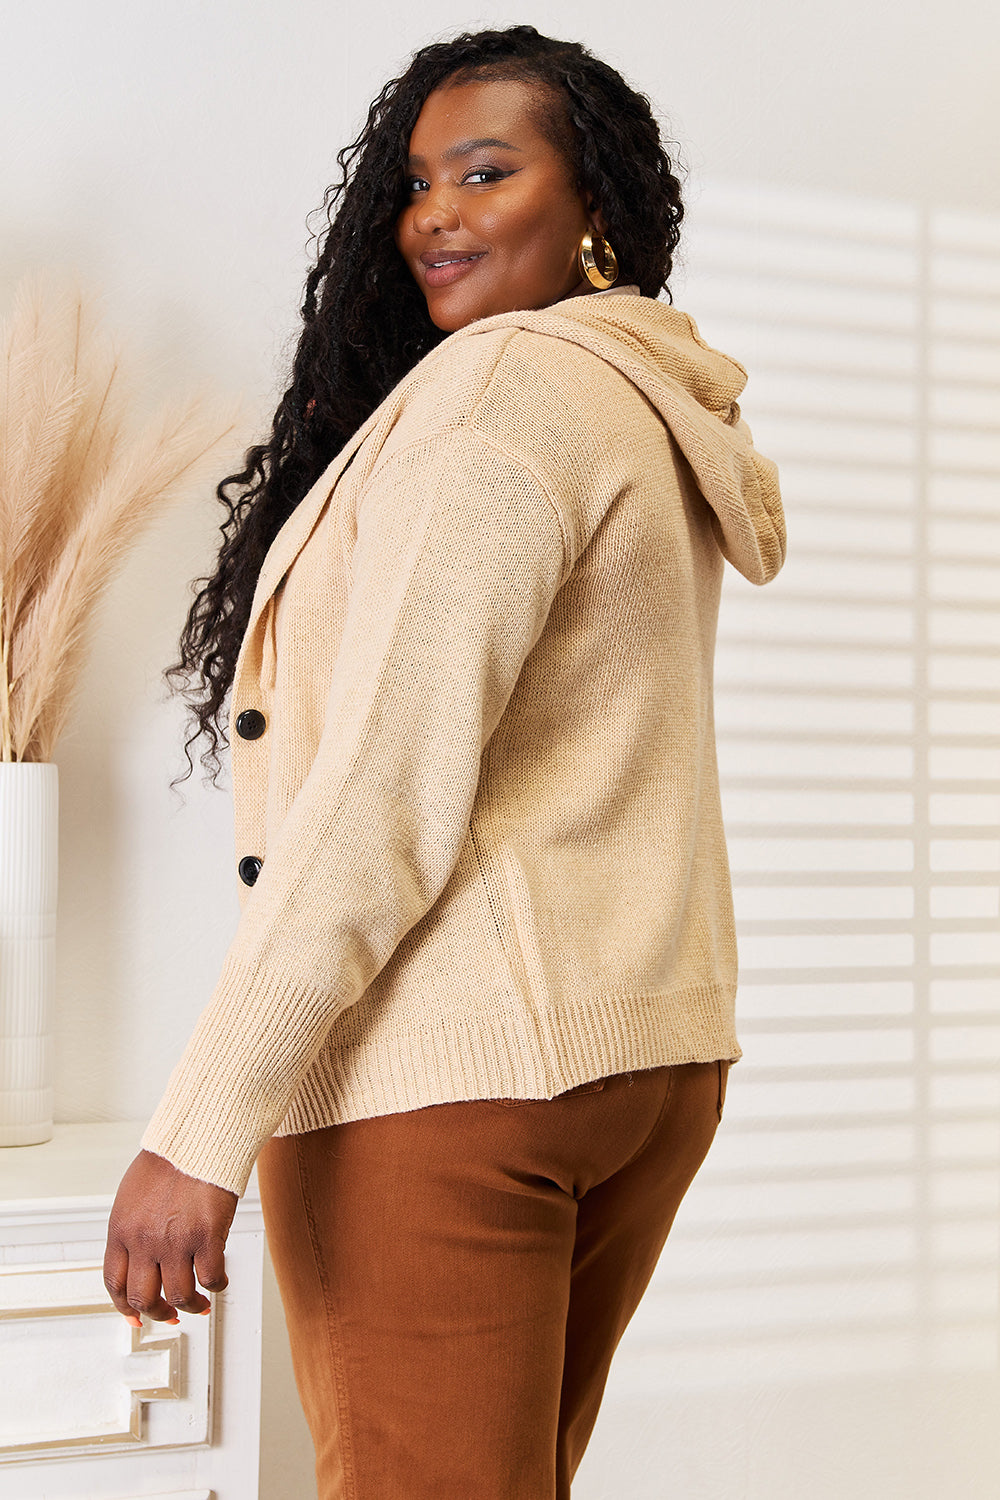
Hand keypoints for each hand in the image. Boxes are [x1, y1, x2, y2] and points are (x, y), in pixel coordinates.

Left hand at [103, 1150, 237, 1323]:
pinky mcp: (207, 1236)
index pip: (114, 1283)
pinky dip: (216, 1285)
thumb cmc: (170, 1159)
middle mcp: (144, 1240)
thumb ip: (132, 1230)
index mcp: (121, 1229)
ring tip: (200, 1303)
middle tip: (170, 1314)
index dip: (125, 1308)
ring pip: (179, 1296)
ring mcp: (176, 1241)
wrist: (198, 1136)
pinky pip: (211, 1278)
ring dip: (191, 1306)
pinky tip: (219, 1279)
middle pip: (143, 1299)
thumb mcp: (133, 1196)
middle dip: (157, 1313)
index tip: (136, 1317)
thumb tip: (139, 1260)